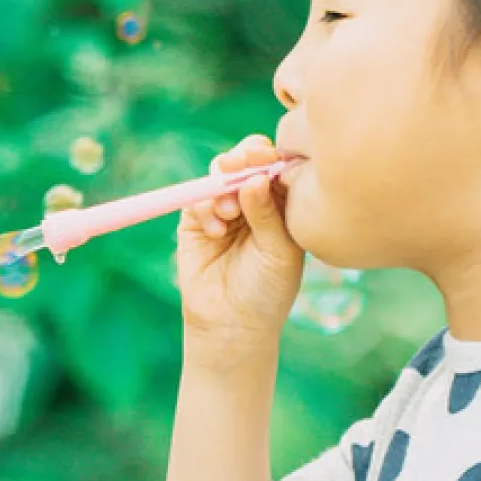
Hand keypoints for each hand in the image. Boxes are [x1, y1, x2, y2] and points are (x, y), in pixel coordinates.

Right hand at [176, 134, 306, 352]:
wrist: (232, 323)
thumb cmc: (267, 290)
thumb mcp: (279, 251)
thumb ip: (268, 213)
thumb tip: (255, 177)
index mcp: (283, 205)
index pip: (278, 166)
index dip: (270, 156)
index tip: (264, 160)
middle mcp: (254, 201)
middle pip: (247, 159)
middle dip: (243, 160)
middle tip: (239, 167)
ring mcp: (225, 208)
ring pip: (221, 173)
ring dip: (224, 186)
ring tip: (229, 212)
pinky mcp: (196, 220)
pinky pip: (196, 197)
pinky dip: (205, 206)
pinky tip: (216, 232)